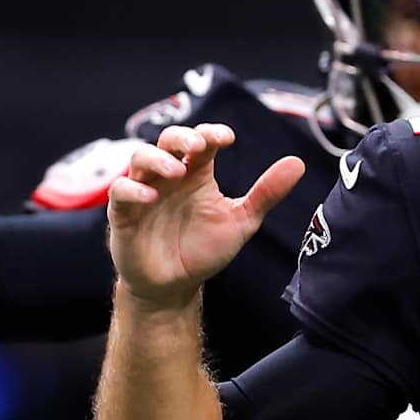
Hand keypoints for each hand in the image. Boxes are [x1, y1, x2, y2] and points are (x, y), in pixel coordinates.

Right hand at [107, 123, 304, 308]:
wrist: (175, 286)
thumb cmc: (204, 250)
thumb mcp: (241, 222)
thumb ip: (266, 194)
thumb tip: (298, 163)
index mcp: (197, 174)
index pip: (201, 141)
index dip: (211, 133)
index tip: (227, 138)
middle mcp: (169, 177)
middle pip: (168, 140)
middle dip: (182, 137)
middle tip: (199, 146)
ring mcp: (145, 192)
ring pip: (141, 158)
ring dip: (158, 159)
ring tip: (177, 171)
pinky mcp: (124, 213)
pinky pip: (120, 192)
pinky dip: (132, 189)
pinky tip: (149, 196)